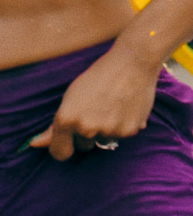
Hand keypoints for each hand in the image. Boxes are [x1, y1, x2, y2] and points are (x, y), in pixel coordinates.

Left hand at [28, 48, 160, 160]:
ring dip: (108, 128)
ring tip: (115, 105)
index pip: (60, 153)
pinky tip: (127, 106)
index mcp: (66, 119)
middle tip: (98, 111)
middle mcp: (86, 128)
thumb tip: (35, 144)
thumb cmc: (99, 76)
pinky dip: (125, 124)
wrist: (133, 62)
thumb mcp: (71, 97)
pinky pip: (123, 135)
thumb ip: (55, 125)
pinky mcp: (130, 130)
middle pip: (84, 146)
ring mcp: (108, 130)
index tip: (70, 140)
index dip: (64, 146)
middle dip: (88, 134)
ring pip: (104, 139)